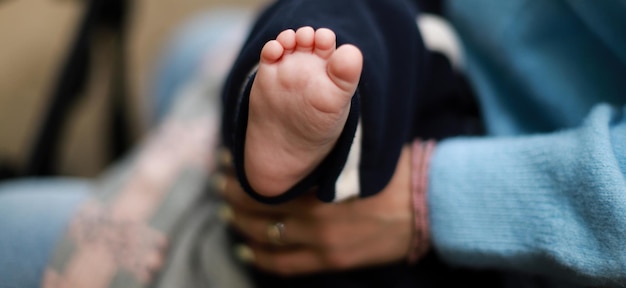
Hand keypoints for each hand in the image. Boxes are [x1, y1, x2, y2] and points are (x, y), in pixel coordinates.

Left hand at [218, 145, 416, 275]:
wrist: (429, 206)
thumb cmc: (396, 171)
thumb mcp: (358, 151)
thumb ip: (325, 150)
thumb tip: (298, 135)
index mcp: (321, 182)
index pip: (265, 181)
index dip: (241, 172)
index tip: (228, 159)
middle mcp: (315, 215)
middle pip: (257, 207)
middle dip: (232, 194)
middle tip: (220, 181)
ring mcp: (322, 242)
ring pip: (263, 236)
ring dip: (239, 222)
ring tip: (225, 209)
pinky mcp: (331, 260)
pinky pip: (283, 265)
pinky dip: (259, 257)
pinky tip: (243, 248)